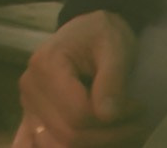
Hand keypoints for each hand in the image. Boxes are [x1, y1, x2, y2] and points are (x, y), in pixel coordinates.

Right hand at [13, 9, 145, 147]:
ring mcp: (27, 106)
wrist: (88, 30)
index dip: (112, 119)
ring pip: (55, 145)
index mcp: (47, 66)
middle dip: (107, 136)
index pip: (79, 113)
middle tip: (137, 124)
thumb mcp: (115, 46)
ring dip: (92, 145)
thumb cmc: (103, 33)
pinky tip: (87, 143)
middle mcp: (30, 89)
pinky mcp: (30, 117)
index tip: (138, 108)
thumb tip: (109, 116)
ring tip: (120, 132)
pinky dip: (59, 147)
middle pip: (67, 134)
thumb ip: (112, 80)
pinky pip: (33, 143)